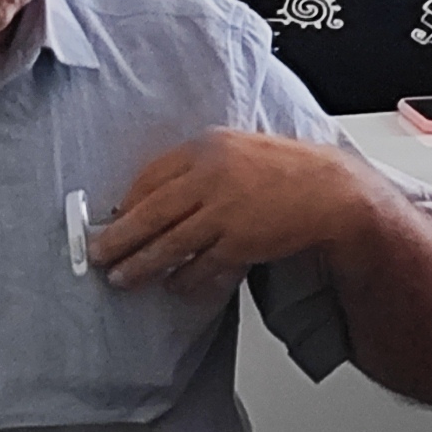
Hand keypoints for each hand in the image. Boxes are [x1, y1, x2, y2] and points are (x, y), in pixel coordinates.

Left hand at [93, 131, 388, 297]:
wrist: (332, 192)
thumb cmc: (287, 171)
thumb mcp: (238, 152)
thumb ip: (199, 168)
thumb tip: (155, 199)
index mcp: (207, 146)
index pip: (149, 177)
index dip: (125, 203)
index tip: (112, 219)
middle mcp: (210, 175)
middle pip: (149, 214)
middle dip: (118, 239)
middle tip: (99, 255)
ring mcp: (224, 210)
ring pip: (167, 245)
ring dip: (140, 266)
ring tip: (122, 278)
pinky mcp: (238, 242)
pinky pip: (199, 265)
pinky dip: (183, 279)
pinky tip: (174, 285)